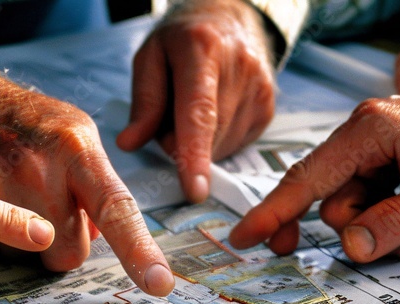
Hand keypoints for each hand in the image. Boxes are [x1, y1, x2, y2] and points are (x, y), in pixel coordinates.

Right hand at [0, 63, 174, 296]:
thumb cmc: (30, 124)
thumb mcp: (76, 135)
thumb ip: (99, 188)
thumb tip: (101, 238)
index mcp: (75, 149)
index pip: (115, 209)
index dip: (139, 251)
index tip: (159, 285)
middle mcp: (35, 170)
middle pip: (69, 254)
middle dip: (65, 244)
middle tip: (50, 210)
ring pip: (31, 262)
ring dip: (28, 245)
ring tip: (16, 200)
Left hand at [115, 0, 274, 201]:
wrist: (231, 19)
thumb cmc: (184, 39)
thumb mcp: (151, 57)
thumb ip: (144, 101)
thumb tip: (131, 143)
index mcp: (203, 50)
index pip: (199, 112)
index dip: (195, 154)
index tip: (195, 189)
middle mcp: (240, 68)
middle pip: (207, 136)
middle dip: (180, 142)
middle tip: (170, 115)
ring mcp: (260, 90)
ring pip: (220, 146)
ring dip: (199, 142)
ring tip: (193, 107)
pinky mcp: (268, 109)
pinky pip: (234, 145)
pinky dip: (216, 141)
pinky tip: (213, 113)